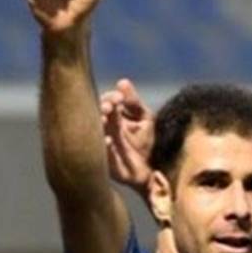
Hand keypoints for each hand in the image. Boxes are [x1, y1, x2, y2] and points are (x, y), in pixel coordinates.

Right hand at [100, 79, 154, 195]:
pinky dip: (105, 148)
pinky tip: (109, 140)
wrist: (153, 171)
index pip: (106, 104)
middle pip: (99, 117)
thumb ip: (134, 103)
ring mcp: (106, 148)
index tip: (119, 98)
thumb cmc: (147, 143)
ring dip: (100, 125)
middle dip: (103, 109)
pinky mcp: (110, 166)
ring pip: (97, 134)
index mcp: (113, 120)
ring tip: (105, 117)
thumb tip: (122, 82)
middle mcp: (106, 132)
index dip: (110, 99)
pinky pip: (104, 157)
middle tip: (110, 107)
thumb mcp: (145, 119)